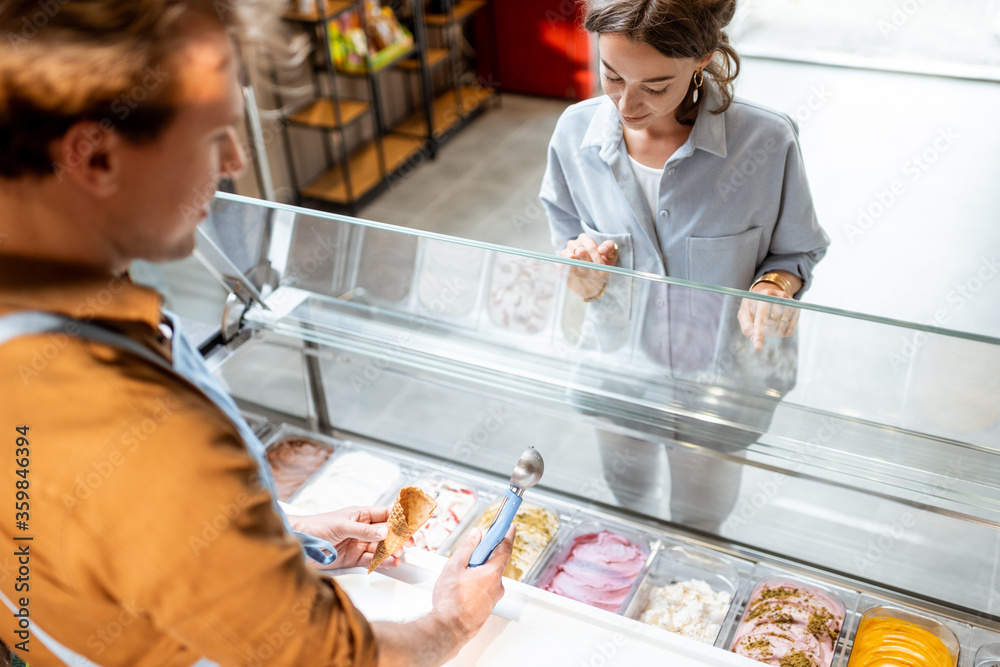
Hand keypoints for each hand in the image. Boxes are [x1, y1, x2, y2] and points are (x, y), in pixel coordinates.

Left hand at [289, 506, 403, 569]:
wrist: (298, 543)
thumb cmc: (315, 527)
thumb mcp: (341, 525)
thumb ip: (364, 530)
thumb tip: (384, 531)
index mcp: (360, 515)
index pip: (385, 515)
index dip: (399, 519)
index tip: (411, 524)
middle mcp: (361, 529)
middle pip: (386, 533)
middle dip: (398, 538)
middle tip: (407, 544)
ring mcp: (357, 544)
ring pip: (380, 548)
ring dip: (390, 551)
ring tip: (399, 555)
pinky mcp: (352, 559)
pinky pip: (370, 560)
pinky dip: (381, 562)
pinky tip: (389, 562)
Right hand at [430, 525, 513, 641]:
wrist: (449, 629)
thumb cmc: (451, 601)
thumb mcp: (455, 566)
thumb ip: (467, 547)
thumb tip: (476, 535)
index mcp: (492, 572)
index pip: (505, 548)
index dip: (507, 534)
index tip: (509, 526)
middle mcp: (497, 585)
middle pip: (494, 562)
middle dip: (484, 555)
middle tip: (470, 552)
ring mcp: (493, 597)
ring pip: (487, 576)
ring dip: (477, 571)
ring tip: (458, 576)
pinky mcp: (486, 606)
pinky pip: (484, 588)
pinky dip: (475, 583)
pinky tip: (461, 588)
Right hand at [560, 233, 617, 299]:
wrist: (593, 282)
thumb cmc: (602, 265)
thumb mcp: (610, 257)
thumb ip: (610, 248)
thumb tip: (602, 249)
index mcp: (584, 239)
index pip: (590, 245)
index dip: (597, 256)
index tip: (602, 267)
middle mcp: (573, 244)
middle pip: (580, 251)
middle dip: (590, 262)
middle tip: (596, 271)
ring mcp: (565, 254)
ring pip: (570, 258)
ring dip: (582, 267)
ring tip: (588, 272)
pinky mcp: (560, 265)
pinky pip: (563, 266)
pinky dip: (572, 271)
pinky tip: (578, 275)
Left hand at [738, 281, 799, 350]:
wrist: (766, 294)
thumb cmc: (752, 306)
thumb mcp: (744, 314)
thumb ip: (748, 328)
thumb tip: (756, 343)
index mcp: (763, 296)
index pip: (762, 318)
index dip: (759, 333)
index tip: (758, 347)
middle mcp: (778, 296)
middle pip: (773, 323)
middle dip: (765, 331)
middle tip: (761, 328)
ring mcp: (789, 302)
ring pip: (783, 326)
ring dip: (774, 332)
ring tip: (769, 327)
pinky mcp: (796, 308)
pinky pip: (791, 329)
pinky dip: (783, 333)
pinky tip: (778, 329)